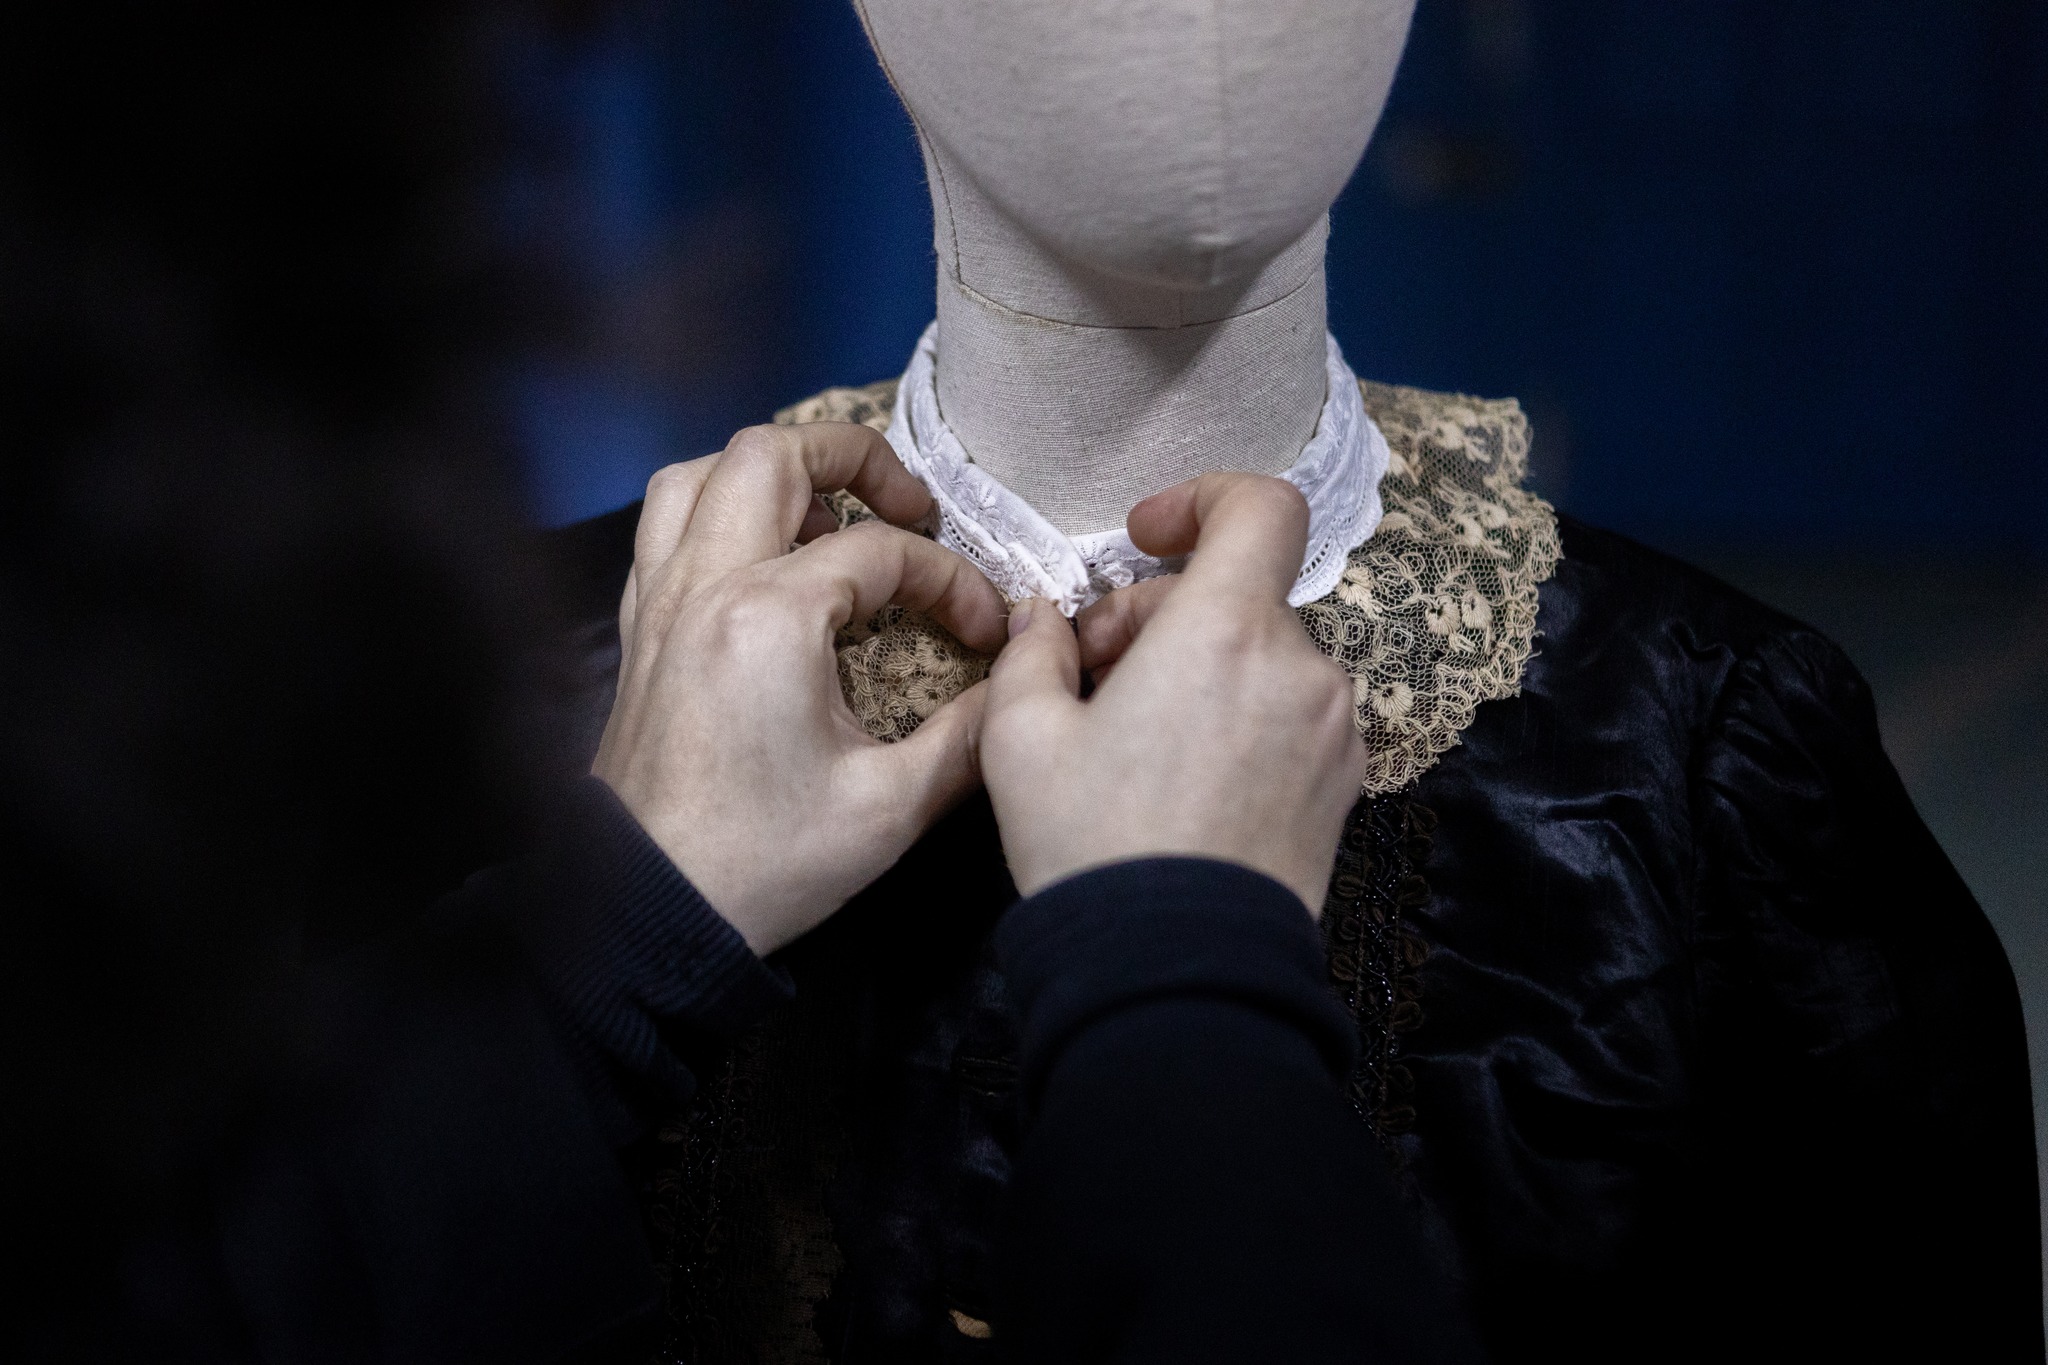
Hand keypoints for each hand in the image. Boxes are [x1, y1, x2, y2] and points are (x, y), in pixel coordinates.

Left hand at [594, 423, 1006, 954]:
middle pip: (771, 456)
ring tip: (828, 519)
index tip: (985, 635)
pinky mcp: (639, 636)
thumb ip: (968, 736)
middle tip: (909, 508)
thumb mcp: (890, 808)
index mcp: (769, 616)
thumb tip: (1020, 686)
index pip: (882, 551)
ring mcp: (660, 606)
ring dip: (770, 475)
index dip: (952, 582)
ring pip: (698, 477)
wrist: (648, 915)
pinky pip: (663, 531)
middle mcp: (704, 588)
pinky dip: (716, 517)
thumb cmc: (762, 865)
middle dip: (854, 458)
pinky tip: (762, 565)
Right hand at [979, 474, 1365, 914]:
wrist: (1177, 973)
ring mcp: (1334, 730)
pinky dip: (1240, 716)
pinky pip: (1290, 714)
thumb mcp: (1022, 740)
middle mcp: (1300, 668)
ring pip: (1264, 656)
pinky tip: (1181, 778)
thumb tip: (1043, 620)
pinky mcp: (1343, 784)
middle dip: (1160, 615)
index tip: (1144, 539)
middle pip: (1239, 593)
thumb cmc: (1095, 848)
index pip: (1261, 507)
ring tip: (1131, 736)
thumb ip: (1033, 652)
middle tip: (1091, 673)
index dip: (1202, 499)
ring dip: (1201, 668)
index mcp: (1226, 632)